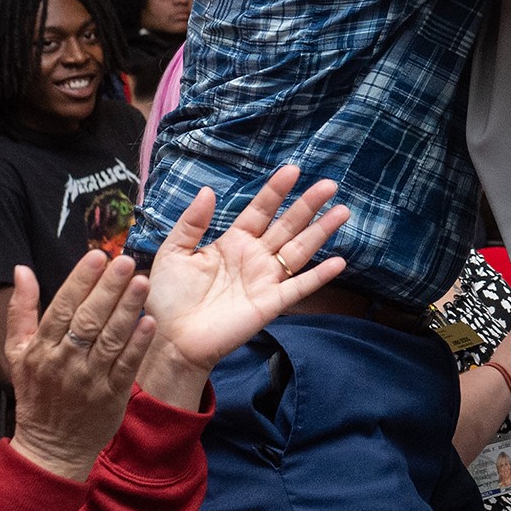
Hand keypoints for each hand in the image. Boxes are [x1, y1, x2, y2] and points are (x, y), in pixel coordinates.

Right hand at [8, 253, 155, 482]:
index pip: (60, 309)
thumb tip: (22, 269)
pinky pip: (126, 366)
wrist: (50, 449)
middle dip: (107, 289)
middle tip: (125, 261)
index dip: (78, 282)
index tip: (96, 256)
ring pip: (110, 340)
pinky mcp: (111, 395)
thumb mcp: (17, 353)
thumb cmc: (36, 392)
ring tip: (143, 281)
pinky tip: (150, 321)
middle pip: (87, 321)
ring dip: (127, 310)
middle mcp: (63, 363)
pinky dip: (137, 344)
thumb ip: (21, 310)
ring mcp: (88, 380)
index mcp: (40, 350)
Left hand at [136, 166, 348, 410]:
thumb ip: (192, 222)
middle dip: (308, 204)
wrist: (169, 340)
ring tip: (342, 211)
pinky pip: (299, 287)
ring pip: (299, 249)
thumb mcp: (174, 252)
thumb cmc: (168, 297)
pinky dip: (319, 275)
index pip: (260, 210)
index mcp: (233, 242)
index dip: (276, 191)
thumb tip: (209, 190)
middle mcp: (255, 257)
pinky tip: (338, 262)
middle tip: (329, 184)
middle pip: (288, 225)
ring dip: (321, 231)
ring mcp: (265, 280)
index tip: (292, 170)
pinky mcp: (271, 304)